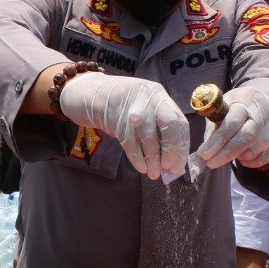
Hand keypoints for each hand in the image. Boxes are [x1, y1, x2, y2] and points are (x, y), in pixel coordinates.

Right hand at [59, 72, 188, 179]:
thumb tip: (172, 162)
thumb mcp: (142, 109)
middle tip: (169, 168)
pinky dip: (138, 158)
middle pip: (170, 126)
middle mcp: (148, 97)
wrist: (86, 93)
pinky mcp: (115, 118)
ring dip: (153, 159)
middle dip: (172, 151)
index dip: (182, 146)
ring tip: (154, 174)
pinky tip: (142, 168)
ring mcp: (131, 106)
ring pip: (149, 136)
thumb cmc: (119, 106)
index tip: (179, 165)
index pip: (179, 121)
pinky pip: (130, 142)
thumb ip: (157, 130)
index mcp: (158, 94)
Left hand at [196, 87, 268, 169]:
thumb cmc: (235, 109)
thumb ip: (214, 128)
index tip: (204, 154)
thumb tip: (204, 153)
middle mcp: (263, 109)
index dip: (217, 140)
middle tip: (212, 163)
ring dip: (241, 156)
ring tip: (230, 154)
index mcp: (244, 98)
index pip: (232, 122)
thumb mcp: (223, 110)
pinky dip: (253, 161)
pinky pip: (268, 156)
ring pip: (258, 148)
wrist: (262, 103)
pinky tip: (244, 158)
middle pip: (247, 136)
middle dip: (227, 153)